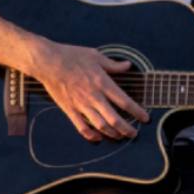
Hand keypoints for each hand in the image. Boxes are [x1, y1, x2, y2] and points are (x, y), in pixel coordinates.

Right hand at [31, 42, 148, 142]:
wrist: (48, 62)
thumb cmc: (71, 56)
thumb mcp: (96, 56)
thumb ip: (113, 64)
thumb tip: (127, 66)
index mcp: (102, 83)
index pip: (124, 101)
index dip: (137, 112)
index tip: (145, 118)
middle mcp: (94, 96)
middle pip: (115, 119)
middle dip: (127, 129)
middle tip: (134, 133)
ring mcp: (81, 105)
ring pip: (100, 126)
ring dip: (112, 134)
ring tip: (119, 136)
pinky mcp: (69, 109)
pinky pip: (81, 127)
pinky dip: (91, 135)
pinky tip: (98, 138)